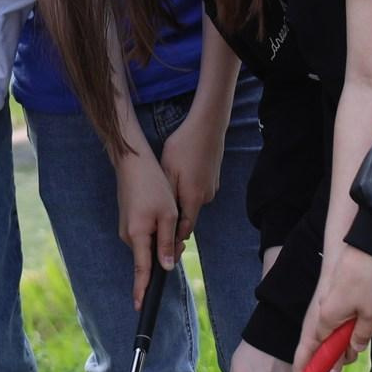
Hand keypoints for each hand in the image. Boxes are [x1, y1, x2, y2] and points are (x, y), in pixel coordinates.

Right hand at [114, 144, 179, 309]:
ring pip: (148, 246)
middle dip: (165, 255)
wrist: (133, 164)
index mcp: (138, 236)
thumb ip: (167, 243)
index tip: (140, 306)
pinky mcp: (128, 223)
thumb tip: (165, 267)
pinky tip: (163, 217)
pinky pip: (143, 237)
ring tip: (172, 220)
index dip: (142, 289)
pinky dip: (156, 234)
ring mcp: (126, 230)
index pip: (141, 270)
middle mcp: (128, 236)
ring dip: (162, 242)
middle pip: (148, 258)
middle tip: (182, 241)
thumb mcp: (167, 215)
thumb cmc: (153, 186)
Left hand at [160, 103, 226, 242]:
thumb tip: (163, 220)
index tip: (161, 244)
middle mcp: (205, 197)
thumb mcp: (168, 171)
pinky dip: (188, 191)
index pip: (183, 230)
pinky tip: (180, 179)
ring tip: (166, 195)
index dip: (173, 239)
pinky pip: (198, 192)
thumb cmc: (183, 147)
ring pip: (192, 203)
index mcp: (193, 198)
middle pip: (188, 217)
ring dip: (181, 203)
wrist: (207, 127)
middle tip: (157, 218)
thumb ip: (167, 198)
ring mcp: (212, 188)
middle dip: (174, 221)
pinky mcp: (213, 179)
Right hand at [302, 244, 371, 368]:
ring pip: (337, 332)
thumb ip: (360, 338)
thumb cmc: (364, 279)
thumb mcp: (370, 314)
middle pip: (324, 348)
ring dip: (356, 331)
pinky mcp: (332, 299)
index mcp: (323, 324)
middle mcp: (318, 317)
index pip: (308, 357)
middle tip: (358, 348)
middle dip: (343, 352)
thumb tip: (352, 352)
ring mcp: (324, 308)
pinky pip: (343, 317)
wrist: (361, 245)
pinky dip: (359, 315)